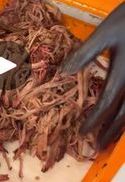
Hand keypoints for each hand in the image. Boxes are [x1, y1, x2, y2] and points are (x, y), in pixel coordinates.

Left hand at [62, 2, 124, 148]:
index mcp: (122, 74)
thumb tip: (63, 73)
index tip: (82, 134)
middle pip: (123, 114)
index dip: (94, 121)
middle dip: (110, 132)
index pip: (106, 104)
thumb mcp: (103, 34)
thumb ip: (84, 54)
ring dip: (121, 127)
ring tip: (111, 139)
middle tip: (99, 147)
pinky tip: (123, 116)